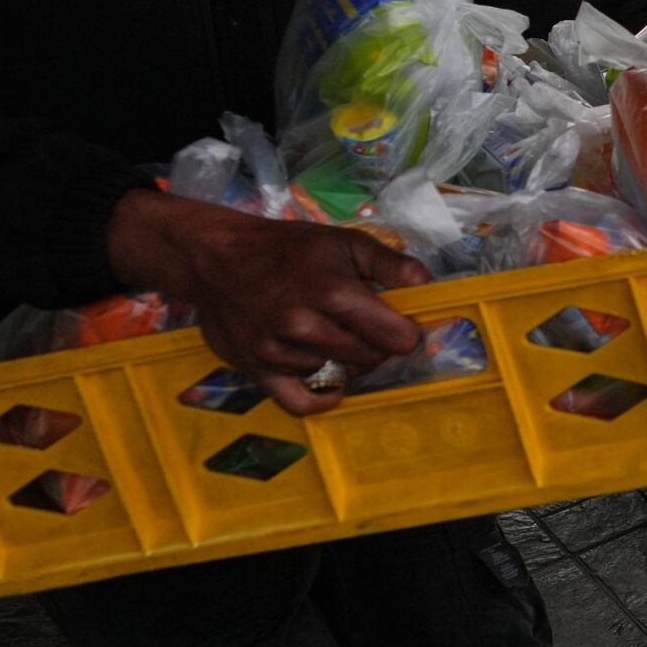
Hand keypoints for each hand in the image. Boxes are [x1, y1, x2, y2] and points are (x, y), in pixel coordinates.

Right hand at [107, 190, 430, 415]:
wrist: (217, 259)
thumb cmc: (287, 248)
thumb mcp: (345, 242)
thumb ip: (391, 265)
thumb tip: (428, 286)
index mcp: (333, 292)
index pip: (397, 337)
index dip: (407, 331)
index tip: (402, 323)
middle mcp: (304, 328)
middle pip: (371, 359)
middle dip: (379, 345)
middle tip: (367, 327)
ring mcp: (279, 353)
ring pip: (340, 376)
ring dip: (346, 362)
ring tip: (335, 335)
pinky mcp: (257, 371)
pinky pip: (299, 404)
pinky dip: (322, 399)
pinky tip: (332, 385)